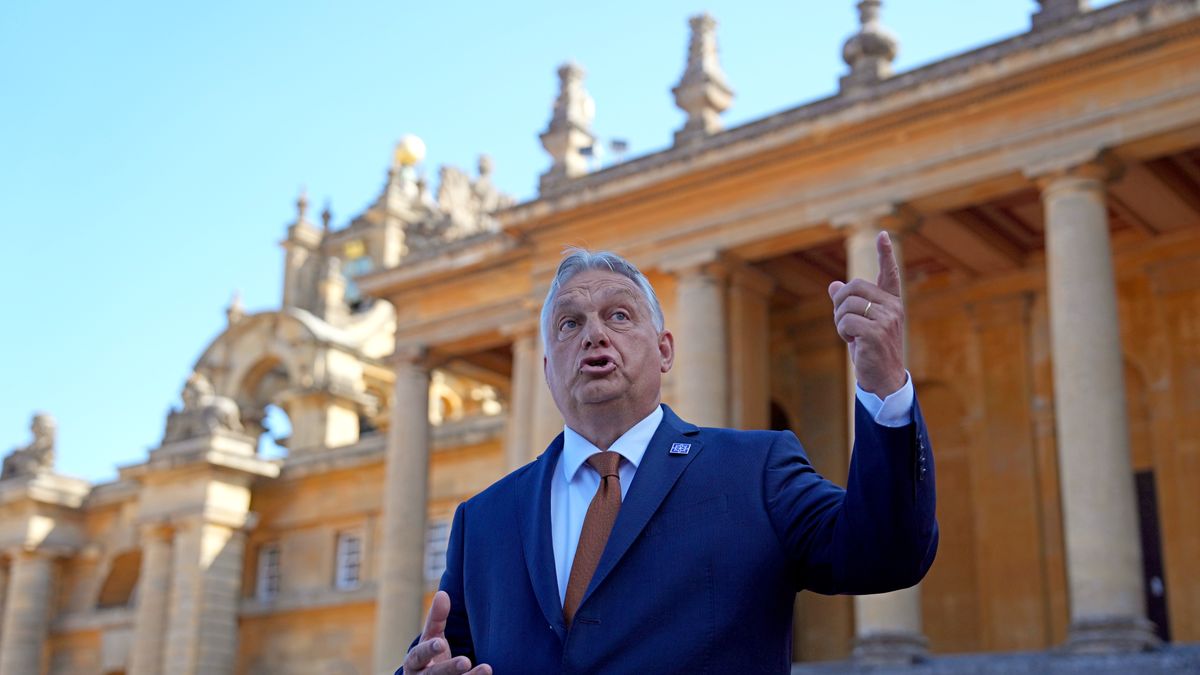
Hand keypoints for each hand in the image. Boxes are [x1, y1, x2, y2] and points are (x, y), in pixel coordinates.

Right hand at [402, 591, 490, 674]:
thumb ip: (436, 618)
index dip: (428, 650)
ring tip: (487, 669)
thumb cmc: (430, 655)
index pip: (419, 656)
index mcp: (414, 661)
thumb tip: (442, 593)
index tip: (440, 644)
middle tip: (465, 661)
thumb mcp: (431, 637)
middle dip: (449, 669)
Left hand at [828, 230, 905, 396]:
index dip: (885, 254)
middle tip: (845, 322)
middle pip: (853, 287)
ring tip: (852, 336)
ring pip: (846, 305)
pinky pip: (845, 321)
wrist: (883, 378)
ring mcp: (886, 319)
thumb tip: (833, 286)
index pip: (889, 274)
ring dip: (840, 321)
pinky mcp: (876, 332)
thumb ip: (849, 305)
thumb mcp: (859, 324)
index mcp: (891, 303)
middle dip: (840, 303)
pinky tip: (853, 343)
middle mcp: (892, 307)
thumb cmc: (871, 350)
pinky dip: (842, 332)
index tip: (882, 234)